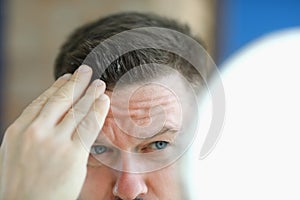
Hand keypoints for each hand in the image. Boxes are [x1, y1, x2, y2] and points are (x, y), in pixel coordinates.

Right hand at [0, 65, 109, 199]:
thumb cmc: (20, 185)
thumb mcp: (15, 154)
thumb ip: (31, 134)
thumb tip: (48, 119)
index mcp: (18, 130)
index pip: (41, 102)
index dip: (56, 87)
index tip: (66, 78)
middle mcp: (35, 131)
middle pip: (60, 99)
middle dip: (75, 82)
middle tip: (86, 70)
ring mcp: (53, 142)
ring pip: (76, 110)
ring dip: (90, 93)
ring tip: (99, 83)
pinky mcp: (71, 154)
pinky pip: (88, 127)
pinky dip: (97, 111)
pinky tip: (104, 101)